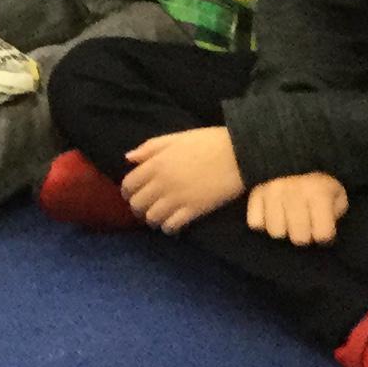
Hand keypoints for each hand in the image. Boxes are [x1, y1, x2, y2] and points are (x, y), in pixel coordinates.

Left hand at [122, 126, 246, 232]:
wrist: (240, 153)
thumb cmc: (208, 142)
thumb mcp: (176, 138)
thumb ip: (150, 148)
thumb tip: (128, 158)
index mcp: (156, 164)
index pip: (129, 184)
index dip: (128, 192)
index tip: (133, 194)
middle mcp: (162, 183)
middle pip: (137, 204)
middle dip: (138, 208)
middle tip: (145, 208)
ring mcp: (178, 198)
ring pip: (152, 217)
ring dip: (152, 219)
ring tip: (158, 217)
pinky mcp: (194, 210)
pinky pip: (172, 226)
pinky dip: (168, 228)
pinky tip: (172, 225)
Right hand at [244, 170, 349, 245]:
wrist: (293, 157)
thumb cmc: (319, 183)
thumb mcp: (337, 194)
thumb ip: (334, 213)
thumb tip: (321, 231)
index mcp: (319, 193)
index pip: (322, 234)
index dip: (324, 236)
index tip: (323, 228)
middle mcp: (294, 193)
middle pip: (299, 238)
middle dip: (304, 235)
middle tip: (305, 225)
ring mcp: (271, 193)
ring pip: (276, 232)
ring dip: (283, 230)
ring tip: (288, 220)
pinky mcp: (255, 194)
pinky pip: (255, 223)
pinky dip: (263, 223)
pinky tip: (272, 215)